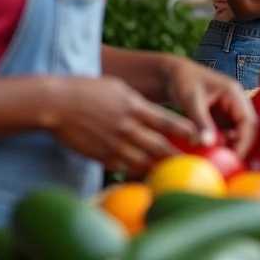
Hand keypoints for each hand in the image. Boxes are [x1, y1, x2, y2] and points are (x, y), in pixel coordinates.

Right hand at [47, 76, 197, 175]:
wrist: (56, 103)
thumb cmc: (87, 90)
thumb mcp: (118, 89)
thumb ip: (137, 103)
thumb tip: (152, 114)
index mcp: (135, 107)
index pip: (169, 122)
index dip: (188, 132)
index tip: (203, 138)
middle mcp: (128, 127)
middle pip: (160, 146)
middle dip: (177, 156)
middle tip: (191, 162)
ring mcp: (115, 144)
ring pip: (144, 161)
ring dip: (157, 166)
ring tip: (168, 169)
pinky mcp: (101, 156)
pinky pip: (123, 167)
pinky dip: (133, 170)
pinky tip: (139, 171)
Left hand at [166, 58, 258, 157]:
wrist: (174, 74)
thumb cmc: (183, 82)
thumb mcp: (191, 100)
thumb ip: (200, 121)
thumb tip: (209, 144)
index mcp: (234, 93)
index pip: (248, 121)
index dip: (244, 141)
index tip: (234, 159)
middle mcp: (237, 101)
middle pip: (248, 128)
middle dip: (240, 146)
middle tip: (227, 164)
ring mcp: (231, 109)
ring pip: (239, 132)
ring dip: (231, 146)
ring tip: (216, 158)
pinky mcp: (223, 116)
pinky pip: (228, 133)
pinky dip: (222, 143)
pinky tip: (210, 151)